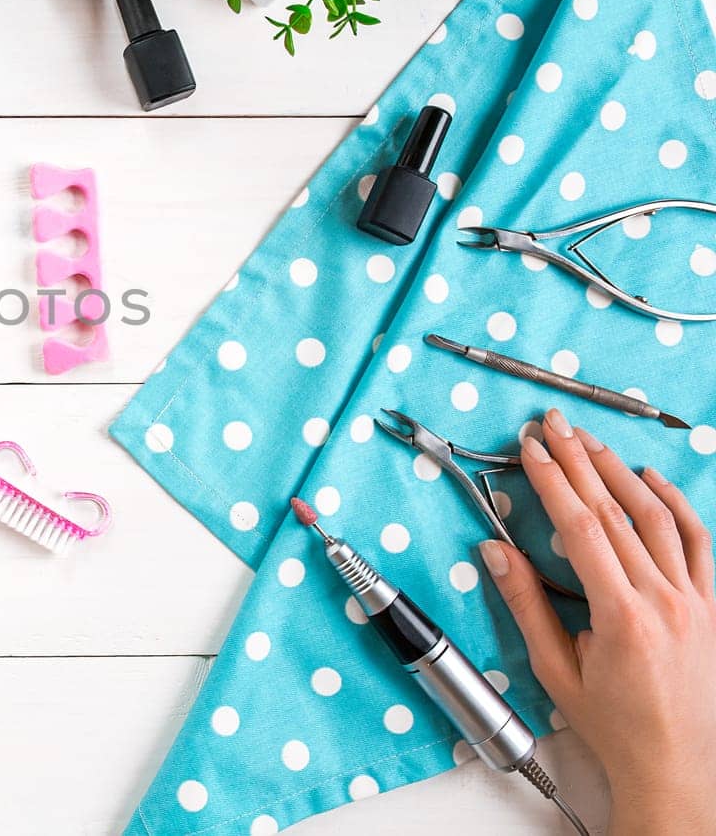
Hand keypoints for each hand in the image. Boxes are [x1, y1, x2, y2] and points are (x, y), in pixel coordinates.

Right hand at [481, 408, 715, 834]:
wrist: (678, 765)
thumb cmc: (615, 727)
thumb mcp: (556, 671)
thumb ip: (526, 606)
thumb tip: (496, 552)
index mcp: (623, 618)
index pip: (581, 529)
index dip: (553, 482)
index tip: (532, 450)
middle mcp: (666, 602)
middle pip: (616, 512)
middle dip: (579, 461)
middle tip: (554, 425)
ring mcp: (695, 601)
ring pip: (657, 518)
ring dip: (620, 472)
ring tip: (590, 440)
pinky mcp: (711, 605)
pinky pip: (696, 541)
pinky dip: (673, 504)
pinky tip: (650, 480)